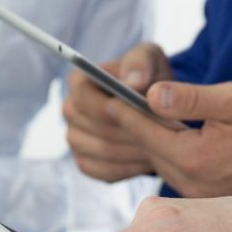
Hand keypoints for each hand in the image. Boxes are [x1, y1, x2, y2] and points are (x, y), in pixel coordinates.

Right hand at [62, 42, 170, 181]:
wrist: (155, 108)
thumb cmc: (149, 77)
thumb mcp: (150, 60)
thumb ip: (140, 63)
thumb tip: (133, 82)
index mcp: (78, 81)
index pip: (84, 98)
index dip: (110, 108)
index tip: (137, 111)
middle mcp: (71, 110)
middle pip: (93, 128)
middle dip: (127, 131)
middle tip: (158, 134)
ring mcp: (76, 138)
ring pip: (102, 151)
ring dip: (132, 150)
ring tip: (160, 146)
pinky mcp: (86, 162)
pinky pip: (105, 171)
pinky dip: (129, 168)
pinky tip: (149, 160)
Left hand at [106, 80, 231, 196]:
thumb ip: (191, 98)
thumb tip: (151, 93)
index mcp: (195, 156)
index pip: (145, 129)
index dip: (122, 109)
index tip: (102, 93)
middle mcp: (191, 181)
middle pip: (147, 148)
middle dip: (127, 124)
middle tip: (103, 102)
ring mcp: (197, 193)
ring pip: (158, 161)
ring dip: (144, 139)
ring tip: (127, 116)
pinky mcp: (204, 196)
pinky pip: (173, 170)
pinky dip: (163, 151)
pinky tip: (160, 137)